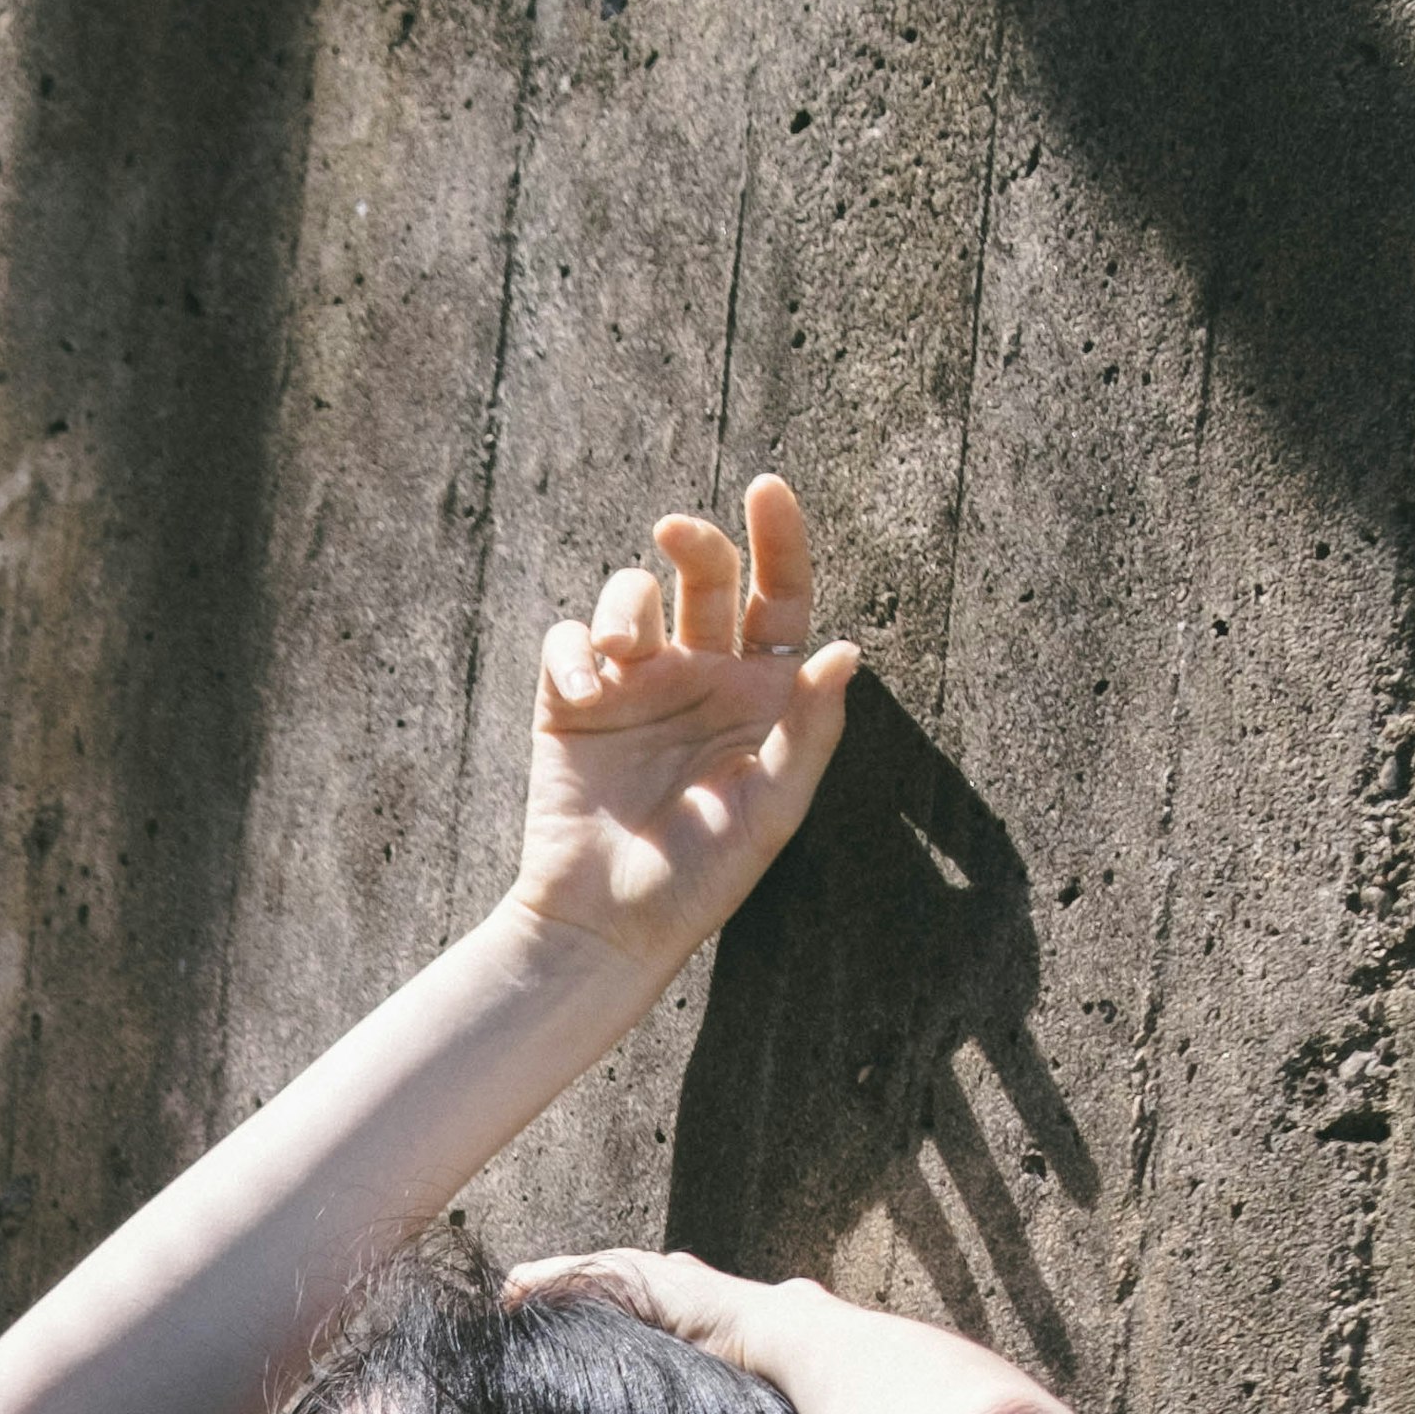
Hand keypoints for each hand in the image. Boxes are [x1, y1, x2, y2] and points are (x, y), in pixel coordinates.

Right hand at [507, 476, 858, 988]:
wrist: (604, 926)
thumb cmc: (699, 879)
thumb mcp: (771, 810)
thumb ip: (810, 729)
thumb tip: (846, 649)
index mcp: (759, 694)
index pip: (781, 595)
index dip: (780, 537)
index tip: (767, 488)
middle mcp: (700, 678)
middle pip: (705, 575)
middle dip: (694, 541)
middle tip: (674, 532)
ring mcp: (633, 686)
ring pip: (632, 594)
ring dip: (626, 604)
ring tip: (621, 655)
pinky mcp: (570, 702)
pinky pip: (568, 640)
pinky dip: (573, 651)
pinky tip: (582, 695)